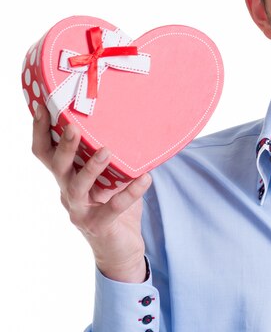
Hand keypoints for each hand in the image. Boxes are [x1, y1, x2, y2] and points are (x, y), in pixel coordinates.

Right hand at [31, 107, 151, 282]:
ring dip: (91, 167)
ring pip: (77, 187)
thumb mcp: (109, 177)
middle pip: (57, 167)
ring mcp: (80, 211)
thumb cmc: (113, 204)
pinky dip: (130, 192)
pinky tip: (145, 179)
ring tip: (106, 151)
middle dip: (65, 146)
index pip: (46, 152)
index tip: (44, 107)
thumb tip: (125, 120)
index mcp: (66, 177)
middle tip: (74, 126)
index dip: (41, 132)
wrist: (121, 248)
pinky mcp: (99, 226)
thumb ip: (109, 156)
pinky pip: (113, 208)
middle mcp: (67, 193)